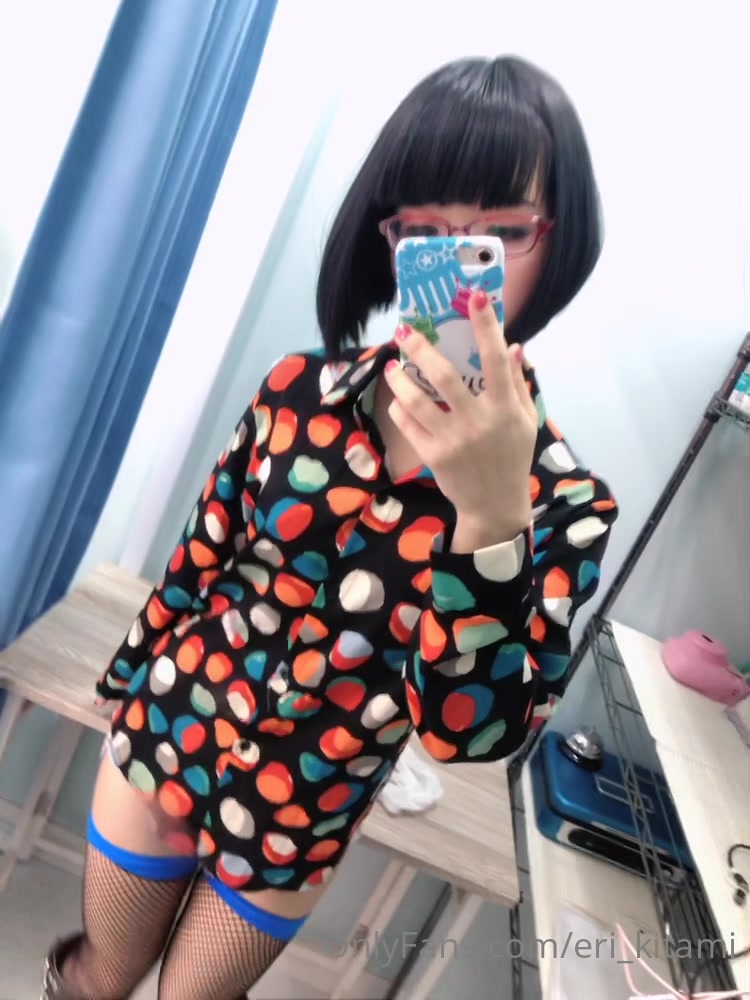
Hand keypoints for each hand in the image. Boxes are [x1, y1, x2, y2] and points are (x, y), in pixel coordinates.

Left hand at [384, 291, 537, 551]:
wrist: (495, 505)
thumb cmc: (512, 458)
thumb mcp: (525, 421)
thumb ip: (518, 384)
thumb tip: (513, 347)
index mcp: (505, 408)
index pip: (496, 359)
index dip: (486, 326)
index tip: (476, 296)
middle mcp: (478, 421)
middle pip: (444, 375)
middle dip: (421, 348)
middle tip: (405, 330)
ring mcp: (453, 439)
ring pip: (417, 400)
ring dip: (400, 379)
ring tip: (394, 367)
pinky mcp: (433, 456)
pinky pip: (408, 424)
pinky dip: (400, 409)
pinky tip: (399, 401)